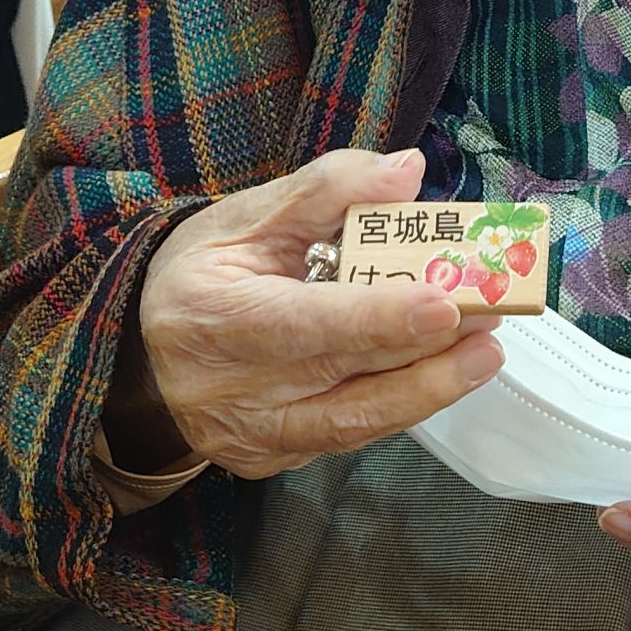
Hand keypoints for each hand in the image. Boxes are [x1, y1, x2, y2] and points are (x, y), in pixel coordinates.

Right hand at [118, 147, 503, 479]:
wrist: (139, 354)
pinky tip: (438, 375)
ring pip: (353, 423)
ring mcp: (253, 436)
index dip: (378, 319)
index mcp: (215, 315)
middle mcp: (231, 391)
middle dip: (425, 352)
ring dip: (426, 389)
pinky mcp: (273, 459)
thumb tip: (407, 172)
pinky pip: (346, 436)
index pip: (307, 323)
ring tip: (484, 354)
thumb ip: (329, 188)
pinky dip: (396, 405)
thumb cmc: (198, 273)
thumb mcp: (246, 213)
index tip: (444, 303)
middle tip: (491, 318)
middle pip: (342, 378)